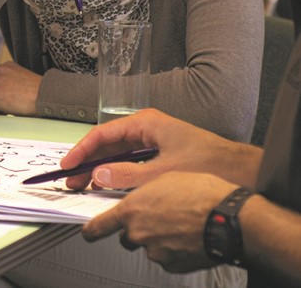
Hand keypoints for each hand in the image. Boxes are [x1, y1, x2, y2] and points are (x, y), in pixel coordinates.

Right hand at [59, 108, 259, 190]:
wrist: (241, 170)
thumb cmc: (209, 164)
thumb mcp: (162, 172)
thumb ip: (127, 175)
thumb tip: (98, 176)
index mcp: (145, 123)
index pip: (102, 134)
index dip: (81, 151)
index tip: (68, 166)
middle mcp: (146, 128)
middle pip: (107, 144)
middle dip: (88, 163)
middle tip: (72, 181)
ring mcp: (152, 139)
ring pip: (117, 153)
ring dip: (100, 169)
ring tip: (85, 185)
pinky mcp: (159, 152)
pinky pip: (129, 160)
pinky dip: (116, 172)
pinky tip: (108, 185)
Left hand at [82, 171, 236, 272]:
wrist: (230, 219)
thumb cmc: (202, 194)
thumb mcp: (164, 178)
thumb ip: (141, 191)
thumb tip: (138, 197)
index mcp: (131, 211)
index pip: (99, 226)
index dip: (91, 230)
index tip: (88, 232)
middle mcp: (138, 234)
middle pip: (127, 236)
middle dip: (137, 229)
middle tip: (159, 217)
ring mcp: (156, 252)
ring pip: (149, 246)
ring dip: (158, 239)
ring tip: (179, 224)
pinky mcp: (174, 265)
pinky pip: (167, 258)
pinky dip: (173, 250)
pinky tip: (188, 237)